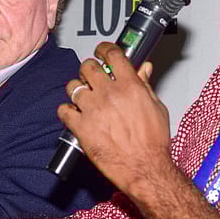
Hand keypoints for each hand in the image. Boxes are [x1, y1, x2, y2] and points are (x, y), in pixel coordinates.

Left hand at [58, 42, 173, 193]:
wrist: (145, 169)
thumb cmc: (153, 143)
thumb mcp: (156, 108)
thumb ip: (145, 85)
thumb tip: (143, 68)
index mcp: (130, 86)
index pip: (112, 54)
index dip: (104, 49)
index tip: (101, 52)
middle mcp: (109, 94)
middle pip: (88, 67)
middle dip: (89, 70)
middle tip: (91, 77)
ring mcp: (93, 110)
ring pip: (72, 86)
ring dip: (76, 90)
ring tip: (83, 98)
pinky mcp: (81, 127)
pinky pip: (63, 110)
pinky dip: (66, 111)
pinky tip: (74, 115)